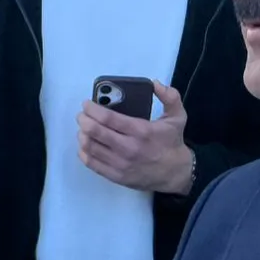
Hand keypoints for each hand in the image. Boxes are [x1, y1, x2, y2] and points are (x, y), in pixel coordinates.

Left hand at [77, 80, 193, 194]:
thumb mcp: (177, 117)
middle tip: (82, 115)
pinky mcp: (115, 176)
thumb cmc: (172, 142)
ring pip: (90, 147)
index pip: (108, 118)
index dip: (92, 109)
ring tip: (83, 127)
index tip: (86, 104)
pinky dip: (83, 151)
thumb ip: (170, 97)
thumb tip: (155, 83)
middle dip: (83, 120)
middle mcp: (128, 148)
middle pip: (95, 131)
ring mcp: (120, 164)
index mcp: (141, 131)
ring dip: (82, 134)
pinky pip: (91, 163)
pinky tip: (85, 144)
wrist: (176, 173)